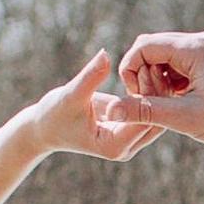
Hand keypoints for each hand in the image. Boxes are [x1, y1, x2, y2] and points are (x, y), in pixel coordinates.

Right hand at [21, 47, 171, 165]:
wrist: (46, 127)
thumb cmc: (53, 114)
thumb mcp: (72, 94)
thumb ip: (90, 77)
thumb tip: (105, 54)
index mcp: (114, 146)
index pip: (143, 121)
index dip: (149, 94)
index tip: (147, 68)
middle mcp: (126, 148)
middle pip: (157, 121)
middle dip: (158, 93)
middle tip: (154, 63)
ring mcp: (129, 140)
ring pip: (157, 116)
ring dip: (156, 91)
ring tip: (151, 64)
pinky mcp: (129, 128)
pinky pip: (148, 110)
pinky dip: (150, 92)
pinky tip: (148, 69)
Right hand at [101, 29, 203, 147]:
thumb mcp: (187, 118)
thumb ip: (146, 112)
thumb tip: (112, 110)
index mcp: (196, 47)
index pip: (144, 45)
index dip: (130, 71)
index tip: (137, 99)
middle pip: (157, 48)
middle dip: (147, 76)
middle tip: (158, 106)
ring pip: (172, 56)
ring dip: (163, 80)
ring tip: (175, 107)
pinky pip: (189, 61)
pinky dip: (180, 79)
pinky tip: (188, 102)